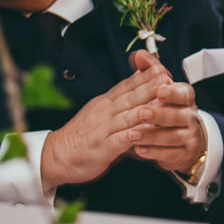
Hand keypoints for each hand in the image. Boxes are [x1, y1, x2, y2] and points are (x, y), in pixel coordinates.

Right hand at [39, 57, 173, 189]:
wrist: (57, 154)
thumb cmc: (82, 134)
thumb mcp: (100, 111)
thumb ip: (120, 100)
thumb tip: (139, 84)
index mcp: (105, 103)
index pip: (127, 86)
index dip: (144, 77)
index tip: (161, 69)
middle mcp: (105, 113)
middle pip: (130, 97)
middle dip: (150, 87)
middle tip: (166, 79)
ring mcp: (103, 130)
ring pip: (127, 116)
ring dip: (145, 108)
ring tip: (160, 102)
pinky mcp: (102, 148)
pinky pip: (119, 141)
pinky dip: (131, 136)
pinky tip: (142, 133)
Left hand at [120, 51, 207, 178]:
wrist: (185, 140)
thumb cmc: (168, 110)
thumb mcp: (161, 90)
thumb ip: (150, 72)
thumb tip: (138, 54)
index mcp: (185, 99)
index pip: (184, 93)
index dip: (173, 92)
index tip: (160, 90)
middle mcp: (191, 117)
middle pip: (179, 115)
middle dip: (160, 114)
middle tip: (141, 113)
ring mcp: (189, 136)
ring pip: (173, 136)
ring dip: (152, 135)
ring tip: (132, 134)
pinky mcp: (184, 154)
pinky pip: (170, 154)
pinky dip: (154, 152)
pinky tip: (138, 150)